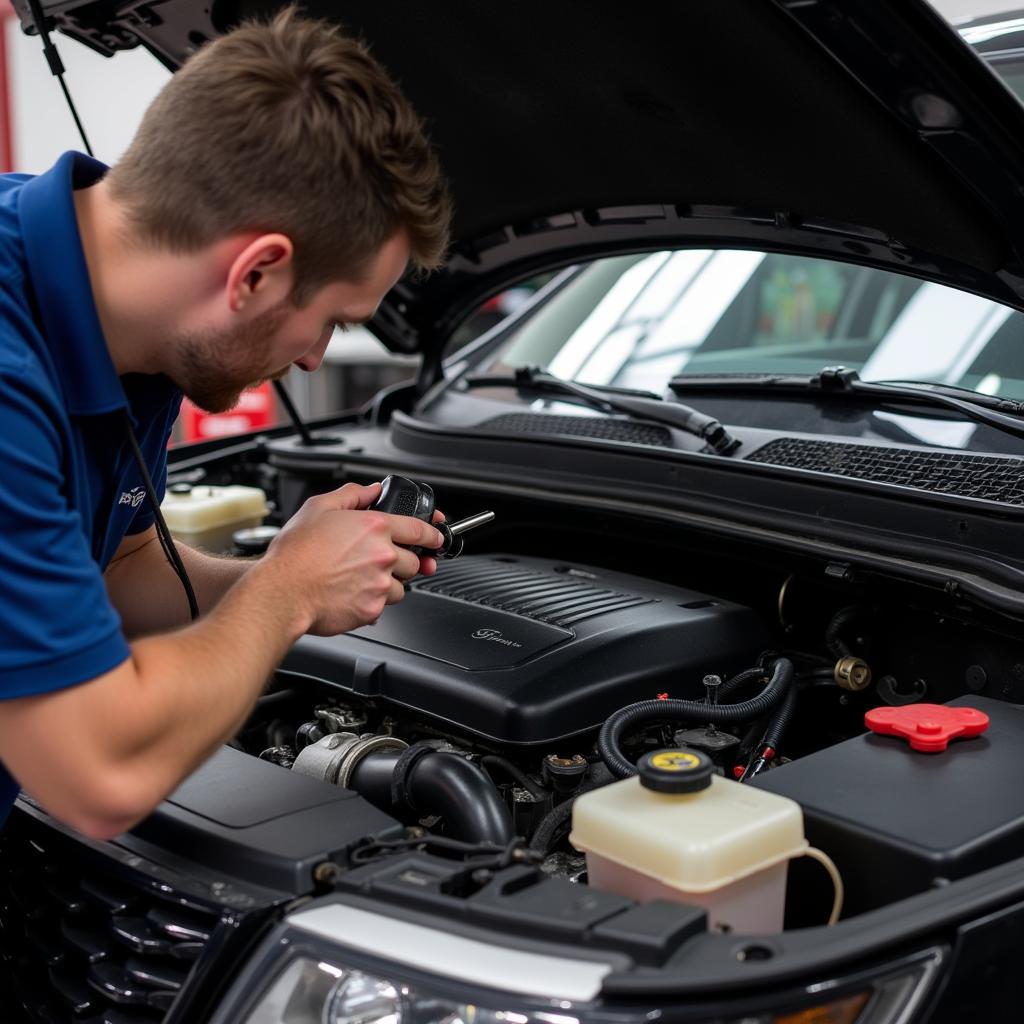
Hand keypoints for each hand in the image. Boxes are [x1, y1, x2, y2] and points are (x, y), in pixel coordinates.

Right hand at [259, 482, 442, 635]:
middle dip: (403, 562)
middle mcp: (383, 555)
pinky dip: (374, 602)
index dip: (432, 534)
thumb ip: (352, 494)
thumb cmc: (295, 554)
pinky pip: (385, 606)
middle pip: (414, 561)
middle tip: (381, 563)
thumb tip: (372, 490)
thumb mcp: (319, 508)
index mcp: (374, 527)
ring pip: (403, 587)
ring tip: (361, 579)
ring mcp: (380, 584)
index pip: (420, 530)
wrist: (281, 592)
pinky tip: (353, 593)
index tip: (436, 539)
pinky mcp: (373, 609)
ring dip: (389, 584)